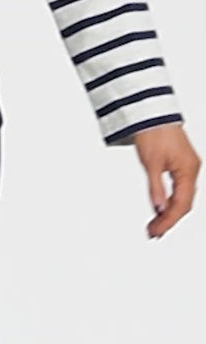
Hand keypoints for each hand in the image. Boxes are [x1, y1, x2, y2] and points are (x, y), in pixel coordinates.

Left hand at [129, 123, 199, 239]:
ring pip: (183, 196)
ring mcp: (188, 166)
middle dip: (169, 220)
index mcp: (188, 170)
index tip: (156, 231)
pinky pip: (181, 187)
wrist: (151, 111)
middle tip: (153, 232)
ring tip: (155, 224)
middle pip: (184, 203)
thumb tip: (158, 208)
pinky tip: (162, 208)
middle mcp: (192, 169)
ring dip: (170, 211)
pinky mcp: (182, 162)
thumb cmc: (153, 131)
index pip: (181, 204)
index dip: (168, 221)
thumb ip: (155, 188)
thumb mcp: (151, 162)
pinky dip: (171, 200)